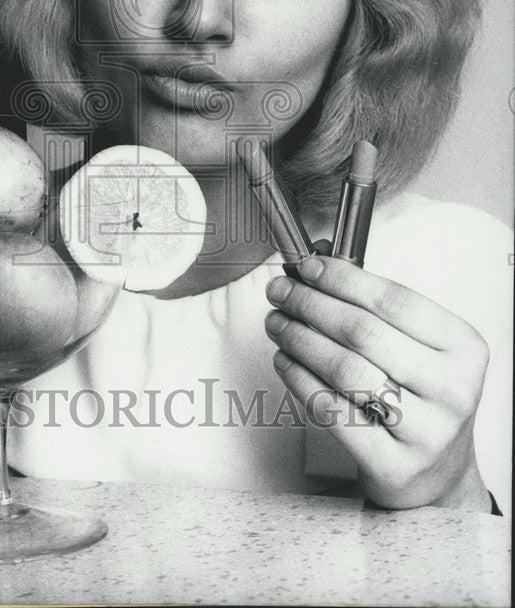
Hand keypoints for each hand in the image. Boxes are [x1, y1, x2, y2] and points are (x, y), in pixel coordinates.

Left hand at [264, 248, 491, 510]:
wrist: (439, 474)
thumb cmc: (421, 399)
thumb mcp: (419, 349)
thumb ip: (374, 308)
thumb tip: (316, 267)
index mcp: (463, 348)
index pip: (394, 299)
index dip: (343, 279)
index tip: (308, 267)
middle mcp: (451, 389)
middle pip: (364, 332)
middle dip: (311, 304)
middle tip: (280, 292)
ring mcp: (426, 432)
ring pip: (345, 369)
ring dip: (300, 339)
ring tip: (278, 323)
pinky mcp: (393, 465)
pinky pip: (332, 411)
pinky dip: (299, 379)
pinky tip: (284, 361)